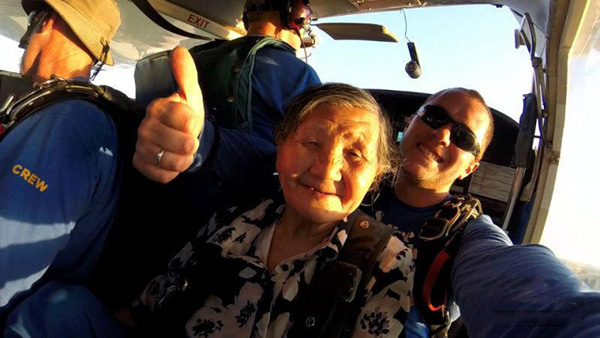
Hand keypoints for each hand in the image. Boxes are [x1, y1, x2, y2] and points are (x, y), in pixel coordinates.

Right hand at [133, 46, 203, 182]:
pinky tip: (171, 162)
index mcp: (158, 107)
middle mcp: (146, 126)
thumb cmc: (185, 116)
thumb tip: (179, 50)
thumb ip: (186, 74)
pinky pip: (162, 176)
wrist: (180, 138)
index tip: (191, 121)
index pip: (187, 118)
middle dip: (193, 144)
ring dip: (184, 160)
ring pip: (172, 162)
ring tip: (182, 153)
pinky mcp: (140, 164)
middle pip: (183, 143)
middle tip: (189, 140)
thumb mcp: (191, 94)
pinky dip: (172, 173)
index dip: (195, 123)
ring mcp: (141, 146)